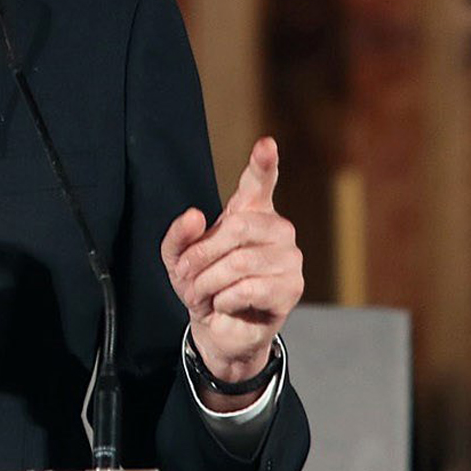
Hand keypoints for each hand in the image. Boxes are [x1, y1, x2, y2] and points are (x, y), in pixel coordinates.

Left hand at [159, 137, 303, 408]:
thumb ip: (179, 235)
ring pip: (240, 262)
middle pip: (236, 228)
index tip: (266, 144)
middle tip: (186, 275)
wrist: (218, 327)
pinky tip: (225, 303)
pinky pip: (249, 288)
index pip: (259, 181)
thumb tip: (196, 215)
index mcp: (250, 213)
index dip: (263, 162)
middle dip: (201, 255)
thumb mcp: (178, 258)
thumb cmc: (202, 284)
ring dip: (209, 282)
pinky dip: (225, 299)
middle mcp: (276, 229)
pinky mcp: (292, 288)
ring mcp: (289, 258)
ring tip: (203, 293)